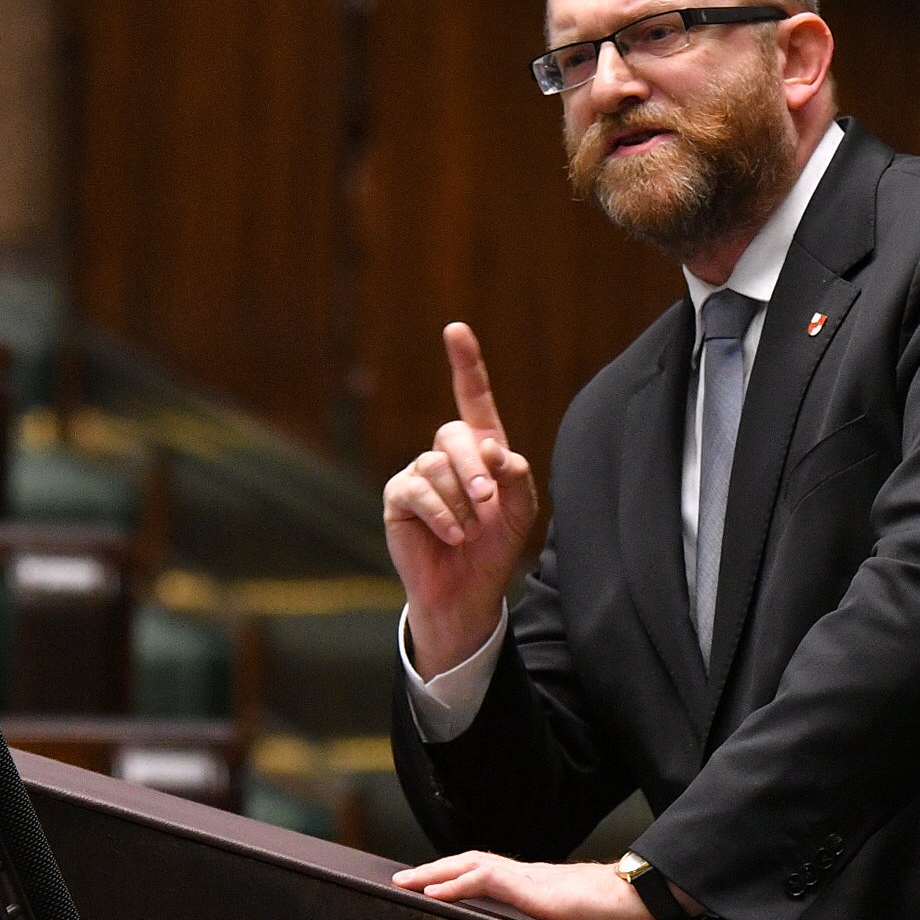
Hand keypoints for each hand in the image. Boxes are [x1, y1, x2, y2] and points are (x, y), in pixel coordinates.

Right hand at [384, 323, 539, 673]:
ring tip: (470, 531)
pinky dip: (442, 515)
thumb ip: (514, 477)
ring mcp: (420, 475)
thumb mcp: (520, 510)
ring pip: (438, 466)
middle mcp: (447, 455)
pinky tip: (451, 536)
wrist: (468, 590)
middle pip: (456, 435)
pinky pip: (418, 491)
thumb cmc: (495, 547)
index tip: (455, 330)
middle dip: (475, 469)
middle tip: (490, 504)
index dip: (465, 363)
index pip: (472, 398)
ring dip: (462, 501)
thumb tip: (494, 450)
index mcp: (480, 449)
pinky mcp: (399, 499)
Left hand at [391, 849, 666, 919]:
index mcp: (535, 884)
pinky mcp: (531, 888)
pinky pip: (485, 879)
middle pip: (471, 862)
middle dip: (435, 869)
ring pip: (471, 864)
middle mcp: (527, 875)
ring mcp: (528, 878)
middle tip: (404, 879)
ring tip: (409, 881)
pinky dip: (456, 883)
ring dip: (436, 872)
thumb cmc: (616, 913)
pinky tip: (434, 891)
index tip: (432, 881)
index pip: (488, 871)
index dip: (458, 873)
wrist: (638, 901)